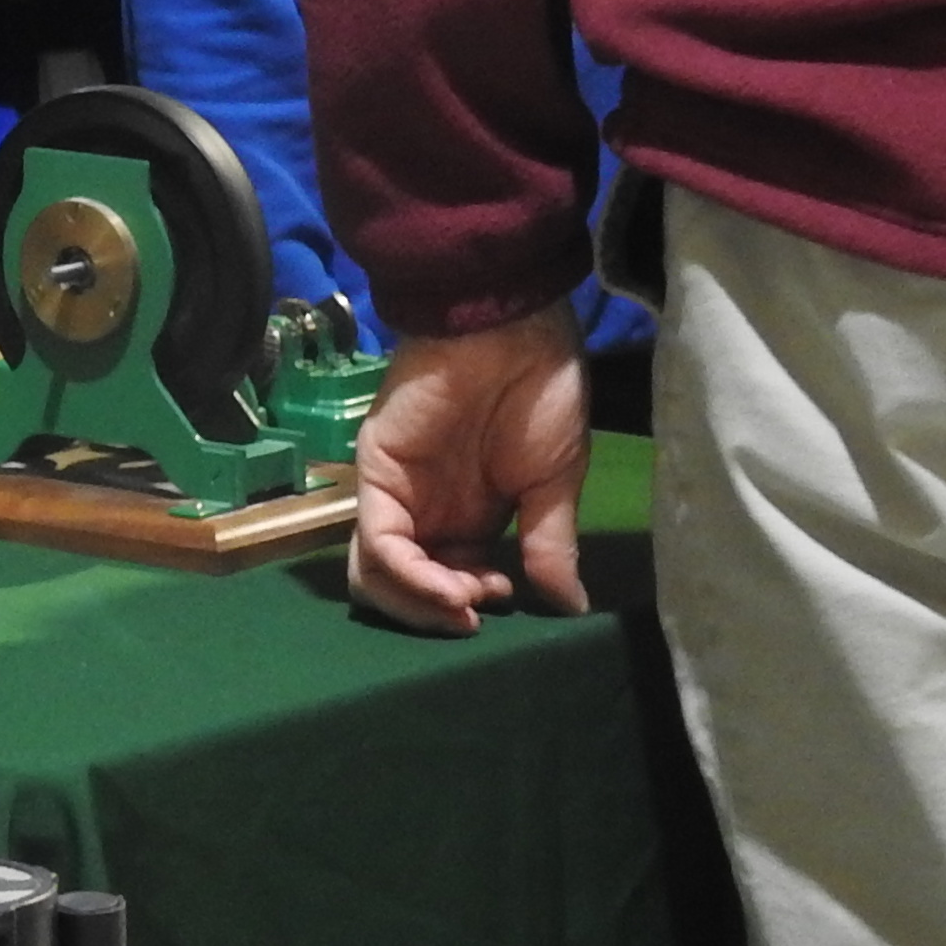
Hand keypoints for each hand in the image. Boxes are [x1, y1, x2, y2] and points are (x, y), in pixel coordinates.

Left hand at [345, 301, 592, 633]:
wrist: (516, 330)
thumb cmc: (542, 393)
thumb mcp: (555, 481)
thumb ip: (550, 542)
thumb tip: (569, 604)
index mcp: (465, 515)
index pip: (445, 582)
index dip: (470, 603)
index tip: (509, 597)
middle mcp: (424, 508)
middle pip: (400, 587)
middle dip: (437, 615)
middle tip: (478, 615)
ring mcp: (396, 491)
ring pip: (377, 575)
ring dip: (419, 605)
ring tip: (465, 604)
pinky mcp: (376, 471)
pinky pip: (378, 540)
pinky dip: (410, 576)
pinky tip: (453, 587)